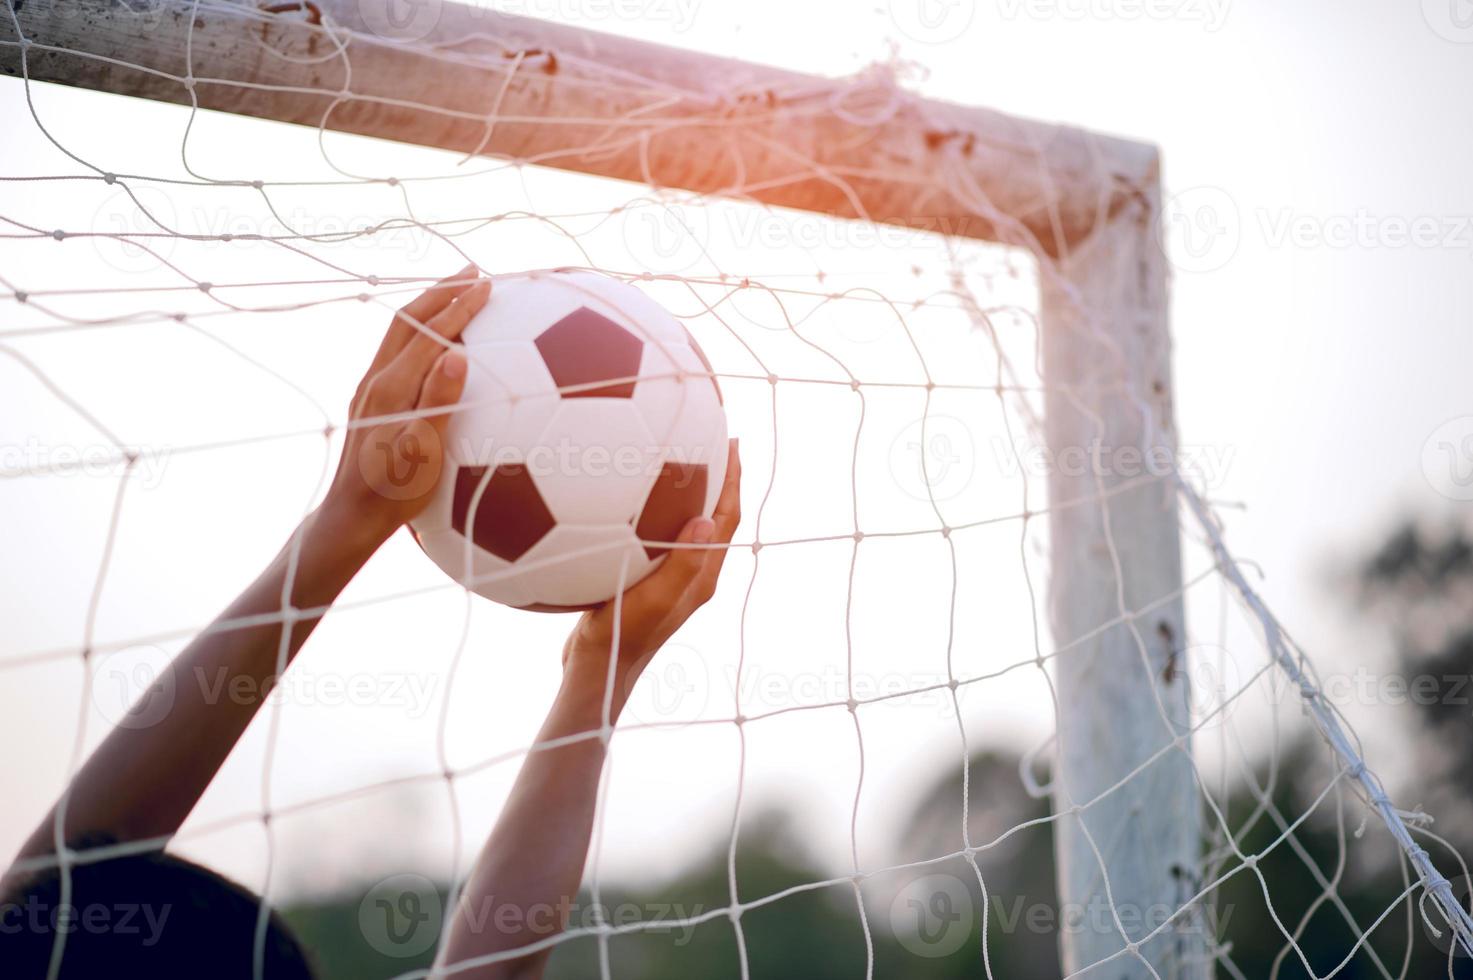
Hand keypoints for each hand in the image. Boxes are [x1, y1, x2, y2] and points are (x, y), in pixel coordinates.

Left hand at [321, 264, 489, 547]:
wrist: (352, 516)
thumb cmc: (394, 494)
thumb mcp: (423, 453)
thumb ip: (439, 403)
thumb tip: (457, 355)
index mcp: (391, 387)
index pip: (431, 333)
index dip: (459, 306)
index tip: (487, 285)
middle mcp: (376, 379)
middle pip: (409, 319)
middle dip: (442, 291)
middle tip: (472, 272)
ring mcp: (371, 389)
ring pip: (400, 332)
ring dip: (429, 307)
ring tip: (455, 292)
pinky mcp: (372, 401)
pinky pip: (399, 350)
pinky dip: (422, 331)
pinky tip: (438, 341)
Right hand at [562, 439, 741, 706]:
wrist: (596, 669)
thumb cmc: (623, 637)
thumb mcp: (655, 600)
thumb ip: (683, 564)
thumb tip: (708, 519)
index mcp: (702, 577)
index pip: (726, 519)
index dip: (733, 480)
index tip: (732, 443)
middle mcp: (690, 573)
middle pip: (712, 515)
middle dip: (716, 476)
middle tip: (710, 437)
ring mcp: (666, 576)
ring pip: (683, 523)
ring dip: (686, 490)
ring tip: (674, 453)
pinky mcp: (642, 579)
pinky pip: (654, 534)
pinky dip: (651, 508)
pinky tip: (625, 492)